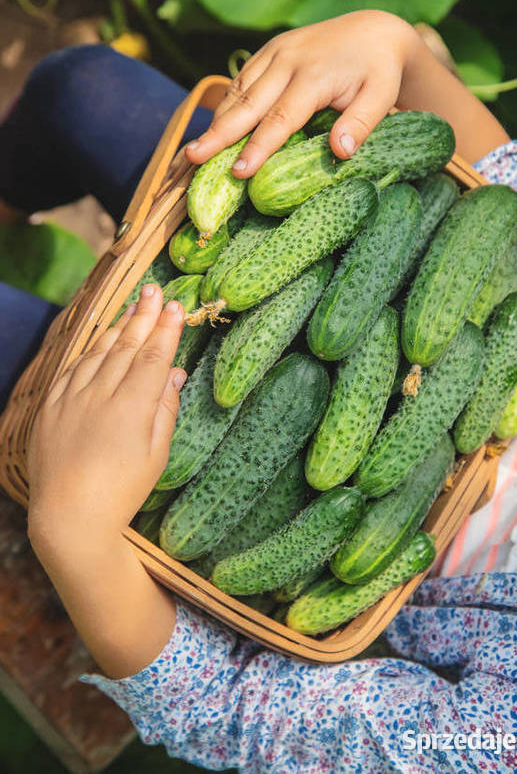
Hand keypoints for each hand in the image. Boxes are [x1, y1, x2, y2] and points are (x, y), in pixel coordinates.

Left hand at [28, 284, 186, 550]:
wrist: (69, 516)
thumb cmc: (123, 490)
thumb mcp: (156, 454)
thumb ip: (165, 409)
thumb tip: (173, 372)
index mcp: (132, 407)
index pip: (153, 356)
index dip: (165, 329)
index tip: (175, 306)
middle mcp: (100, 395)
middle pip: (126, 346)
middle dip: (142, 315)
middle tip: (154, 289)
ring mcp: (71, 398)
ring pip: (98, 352)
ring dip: (117, 327)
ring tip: (132, 307)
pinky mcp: (51, 407)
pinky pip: (72, 368)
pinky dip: (89, 350)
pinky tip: (100, 340)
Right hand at [185, 9, 508, 173]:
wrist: (374, 29)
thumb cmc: (380, 71)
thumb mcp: (382, 96)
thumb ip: (362, 123)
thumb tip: (339, 152)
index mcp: (313, 75)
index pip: (280, 117)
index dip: (258, 146)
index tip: (239, 171)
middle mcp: (287, 60)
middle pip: (247, 103)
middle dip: (218, 133)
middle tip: (192, 158)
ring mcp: (275, 53)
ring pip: (238, 90)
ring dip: (215, 121)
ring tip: (194, 150)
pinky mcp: (269, 52)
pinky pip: (241, 80)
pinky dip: (225, 104)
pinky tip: (214, 127)